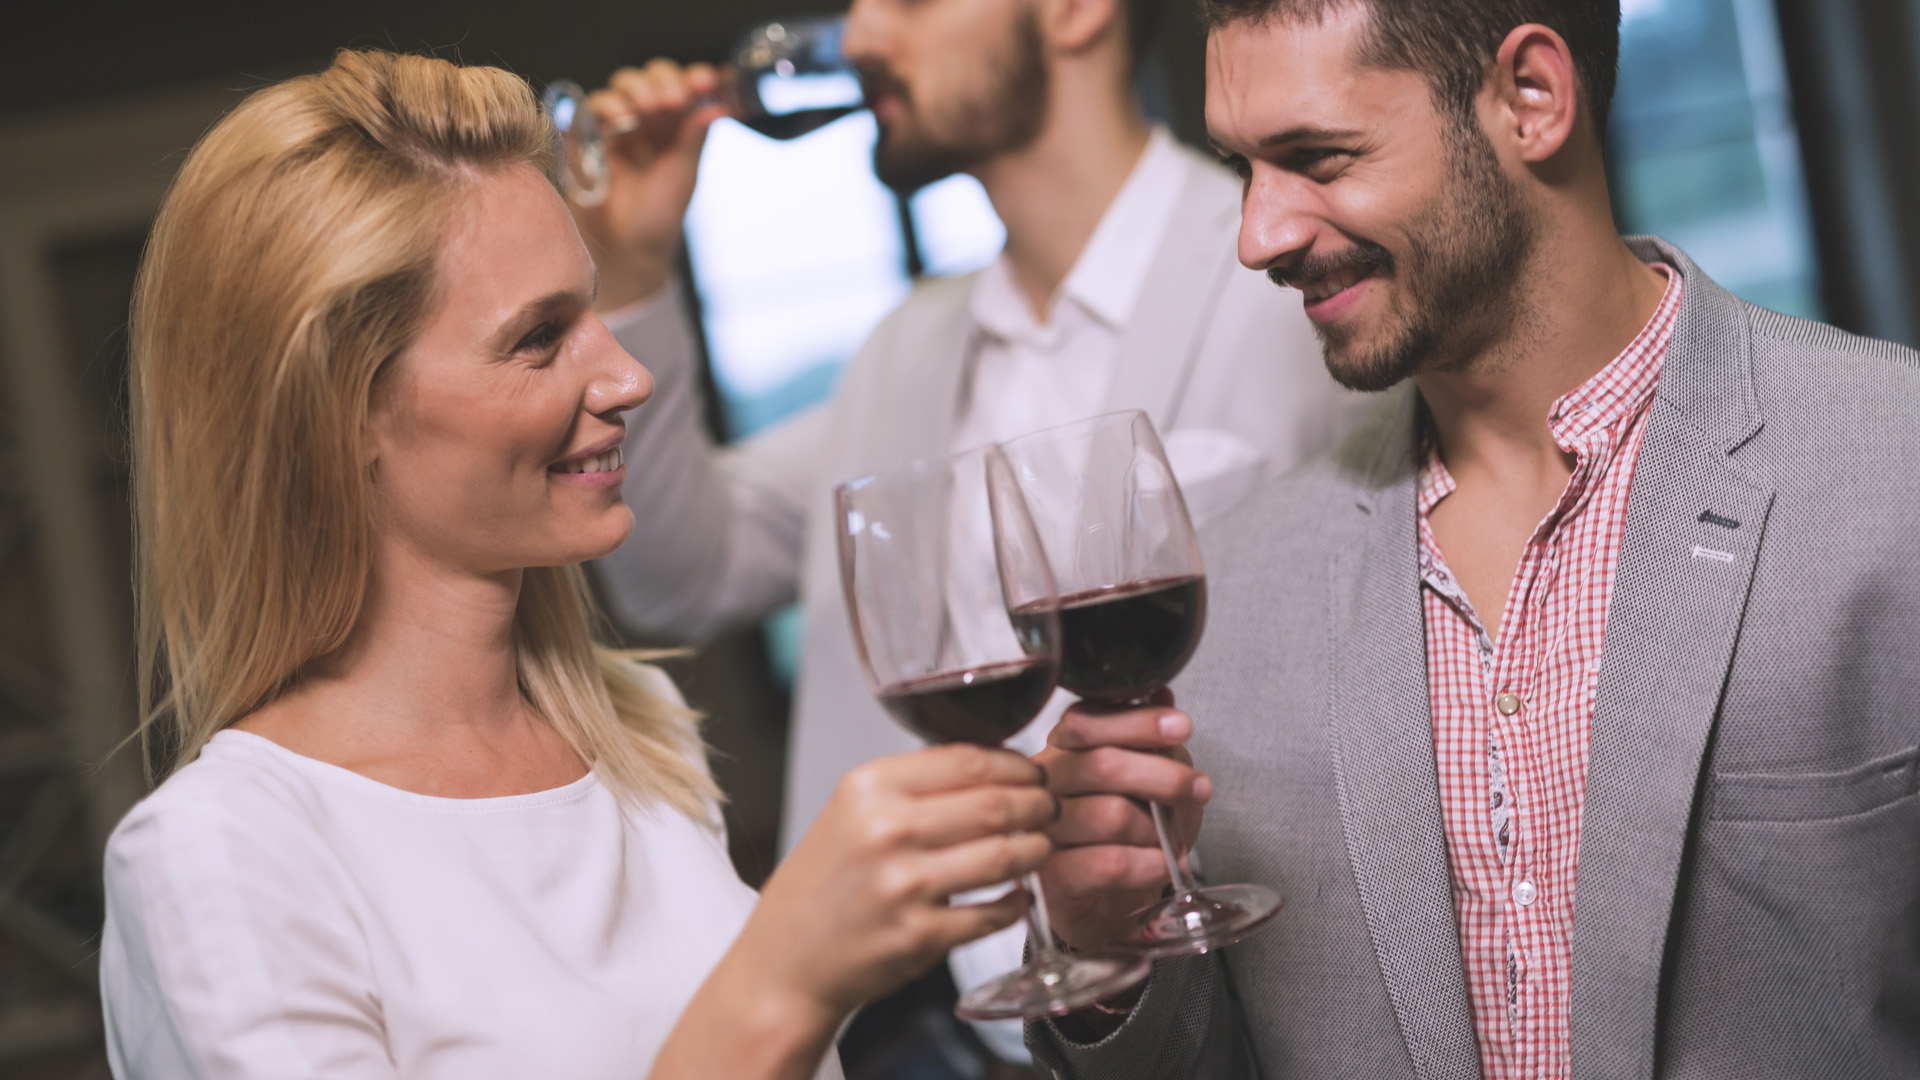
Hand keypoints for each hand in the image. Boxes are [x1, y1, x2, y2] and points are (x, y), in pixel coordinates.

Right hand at [571, 60, 728, 310]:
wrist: (626, 249)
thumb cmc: (659, 215)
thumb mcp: (683, 175)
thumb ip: (695, 138)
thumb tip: (720, 105)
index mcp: (677, 126)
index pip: (685, 87)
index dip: (694, 78)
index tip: (706, 82)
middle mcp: (648, 121)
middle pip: (653, 79)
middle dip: (665, 82)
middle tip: (674, 101)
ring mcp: (618, 126)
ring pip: (624, 85)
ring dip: (637, 89)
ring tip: (648, 110)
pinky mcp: (589, 136)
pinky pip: (592, 107)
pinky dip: (606, 104)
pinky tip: (621, 116)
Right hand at [731, 744, 1057, 1025]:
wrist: (786, 961)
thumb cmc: (823, 884)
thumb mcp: (850, 812)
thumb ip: (913, 784)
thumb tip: (993, 762)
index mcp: (869, 788)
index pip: (969, 759)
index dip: (1017, 764)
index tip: (1034, 770)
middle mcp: (886, 830)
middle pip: (996, 804)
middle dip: (1038, 804)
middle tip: (1050, 808)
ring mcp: (905, 887)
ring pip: (1005, 855)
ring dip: (1037, 849)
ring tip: (1043, 846)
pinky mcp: (920, 937)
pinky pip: (994, 913)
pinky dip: (1017, 902)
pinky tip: (1018, 895)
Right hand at [1035, 693, 1211, 951]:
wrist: (1107, 904)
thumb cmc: (1129, 835)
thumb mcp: (1152, 783)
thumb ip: (1155, 743)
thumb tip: (1162, 698)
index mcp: (1064, 750)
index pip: (1086, 721)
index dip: (1136, 722)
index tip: (1179, 726)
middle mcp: (1046, 786)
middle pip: (1101, 765)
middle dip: (1162, 775)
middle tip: (1198, 788)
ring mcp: (1045, 832)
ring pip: (1108, 815)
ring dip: (1156, 829)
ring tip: (1173, 841)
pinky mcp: (1053, 878)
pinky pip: (1107, 863)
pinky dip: (1147, 863)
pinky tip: (1162, 864)